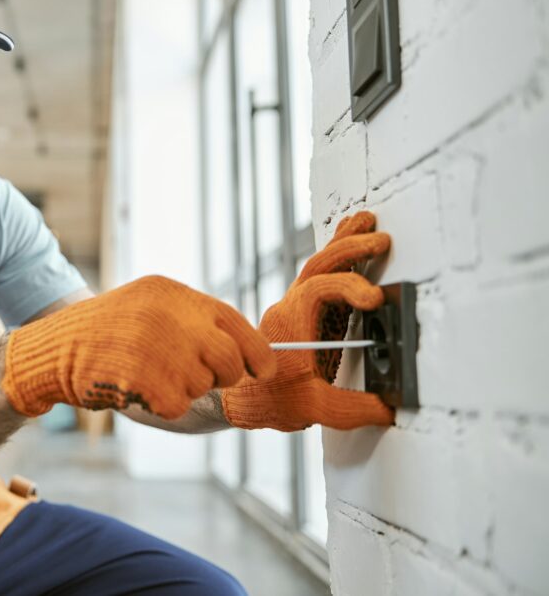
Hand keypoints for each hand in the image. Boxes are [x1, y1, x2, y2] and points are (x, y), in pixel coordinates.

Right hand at [1, 275, 275, 419]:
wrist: (55, 348)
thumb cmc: (107, 332)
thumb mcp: (149, 307)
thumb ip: (193, 321)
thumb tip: (245, 355)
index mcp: (174, 294)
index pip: (235, 323)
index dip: (256, 352)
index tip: (262, 369)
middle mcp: (171, 317)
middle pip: (228, 360)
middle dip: (222, 375)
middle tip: (195, 376)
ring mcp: (159, 349)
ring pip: (203, 386)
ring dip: (183, 388)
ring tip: (147, 372)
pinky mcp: (146, 381)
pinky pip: (178, 405)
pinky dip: (162, 404)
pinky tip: (136, 387)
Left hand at [221, 211, 394, 430]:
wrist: (242, 398)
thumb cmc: (269, 399)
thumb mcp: (311, 409)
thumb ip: (351, 408)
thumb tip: (389, 406)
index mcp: (290, 324)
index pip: (318, 291)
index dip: (347, 287)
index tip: (374, 298)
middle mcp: (291, 308)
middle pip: (317, 266)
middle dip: (349, 249)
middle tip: (380, 239)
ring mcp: (298, 307)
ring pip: (317, 265)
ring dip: (342, 244)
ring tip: (367, 221)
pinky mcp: (307, 312)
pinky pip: (321, 277)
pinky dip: (338, 257)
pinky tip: (354, 244)